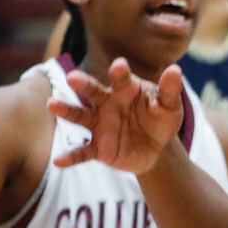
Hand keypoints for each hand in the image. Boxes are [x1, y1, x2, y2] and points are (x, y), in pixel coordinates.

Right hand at [47, 58, 183, 173]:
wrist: (156, 148)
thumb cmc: (160, 119)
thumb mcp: (169, 107)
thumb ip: (170, 91)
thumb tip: (176, 70)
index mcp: (125, 89)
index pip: (121, 78)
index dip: (120, 72)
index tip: (119, 65)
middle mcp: (106, 104)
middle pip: (92, 92)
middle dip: (83, 84)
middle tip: (72, 77)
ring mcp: (99, 125)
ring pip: (79, 116)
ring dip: (66, 110)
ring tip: (52, 104)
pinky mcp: (98, 148)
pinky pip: (82, 152)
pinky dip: (71, 157)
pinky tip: (58, 161)